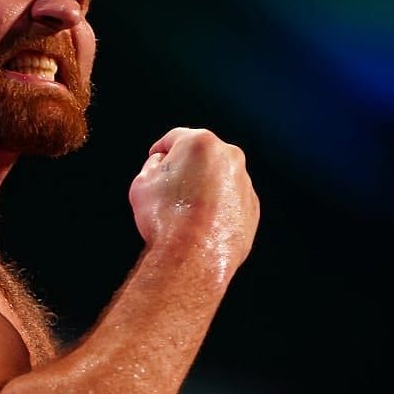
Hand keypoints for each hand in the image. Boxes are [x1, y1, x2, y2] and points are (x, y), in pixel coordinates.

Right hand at [127, 126, 259, 270]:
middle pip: (201, 156)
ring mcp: (244, 183)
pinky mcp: (251, 208)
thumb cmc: (165, 218)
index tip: (155, 158)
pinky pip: (230, 201)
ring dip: (203, 188)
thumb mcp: (142, 184)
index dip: (160, 149)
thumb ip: (153, 166)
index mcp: (201, 143)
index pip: (175, 138)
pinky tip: (201, 225)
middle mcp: (229, 157)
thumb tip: (162, 164)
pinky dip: (217, 208)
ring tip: (185, 212)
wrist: (194, 256)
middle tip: (168, 189)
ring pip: (218, 179)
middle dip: (185, 168)